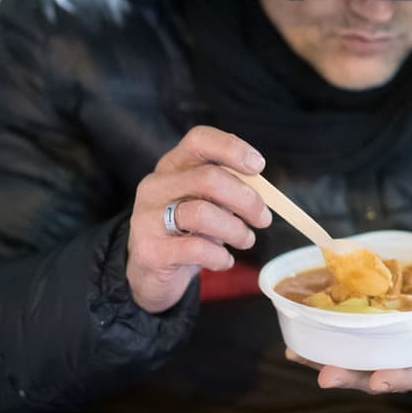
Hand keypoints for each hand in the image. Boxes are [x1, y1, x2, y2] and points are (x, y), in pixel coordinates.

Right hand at [126, 126, 271, 312]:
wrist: (149, 272)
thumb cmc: (185, 232)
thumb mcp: (205, 203)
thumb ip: (226, 192)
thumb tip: (262, 193)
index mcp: (172, 166)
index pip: (199, 140)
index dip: (232, 148)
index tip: (259, 166)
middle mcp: (156, 186)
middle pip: (208, 178)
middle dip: (246, 199)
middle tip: (263, 218)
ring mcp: (148, 218)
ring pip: (201, 213)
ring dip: (236, 230)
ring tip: (246, 240)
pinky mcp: (150, 251)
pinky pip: (196, 249)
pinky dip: (220, 257)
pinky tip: (225, 260)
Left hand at [286, 267, 411, 393]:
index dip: (401, 378)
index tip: (381, 380)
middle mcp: (407, 362)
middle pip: (376, 374)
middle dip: (351, 376)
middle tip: (326, 375)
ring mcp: (386, 354)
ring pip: (354, 363)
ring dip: (325, 361)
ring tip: (297, 355)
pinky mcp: (371, 342)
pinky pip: (344, 346)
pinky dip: (320, 345)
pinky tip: (294, 343)